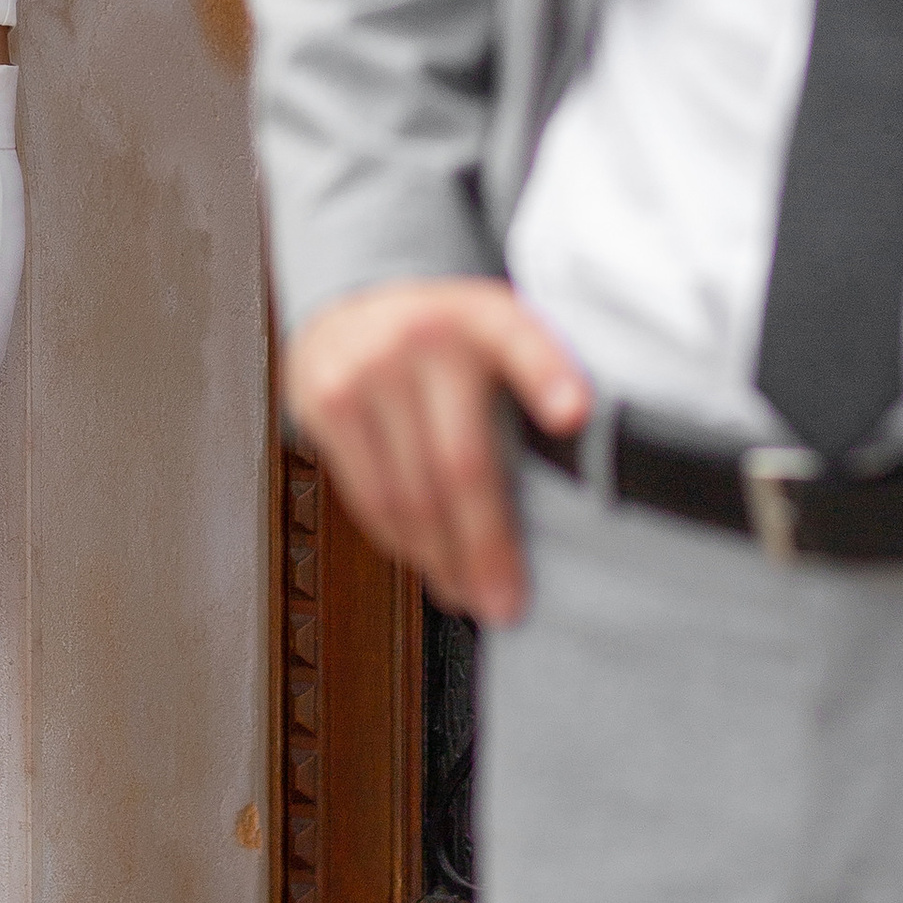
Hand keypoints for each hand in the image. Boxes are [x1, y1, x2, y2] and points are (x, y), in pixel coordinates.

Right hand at [283, 279, 590, 625]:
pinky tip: (424, 558)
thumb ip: (533, 380)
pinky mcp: (326, 402)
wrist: (353, 302)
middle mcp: (420, 336)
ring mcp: (365, 370)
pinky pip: (366, 495)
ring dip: (440, 558)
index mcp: (481, 315)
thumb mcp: (497, 333)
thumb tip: (577, 467)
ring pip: (407, 493)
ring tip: (466, 593)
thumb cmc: (444, 337)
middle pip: (459, 462)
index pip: (520, 339)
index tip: (575, 413)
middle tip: (505, 600)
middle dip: (485, 545)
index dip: (548, 375)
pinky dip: (399, 540)